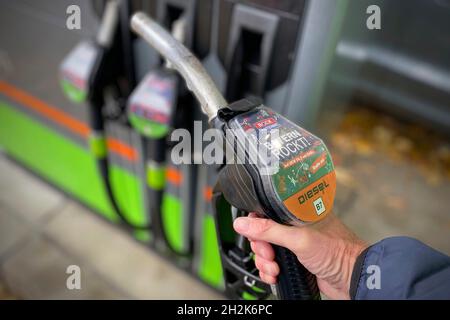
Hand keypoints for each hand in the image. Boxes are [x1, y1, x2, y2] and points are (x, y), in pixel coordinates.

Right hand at [233, 212, 367, 298]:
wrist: (353, 279)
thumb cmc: (337, 251)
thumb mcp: (299, 239)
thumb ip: (269, 231)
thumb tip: (243, 223)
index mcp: (297, 211)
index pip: (266, 211)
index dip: (257, 223)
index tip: (256, 235)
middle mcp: (295, 226)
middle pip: (263, 232)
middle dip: (261, 247)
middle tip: (269, 255)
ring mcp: (295, 244)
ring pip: (267, 250)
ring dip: (265, 261)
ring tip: (274, 269)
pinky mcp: (296, 261)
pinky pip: (274, 263)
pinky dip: (270, 270)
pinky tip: (275, 275)